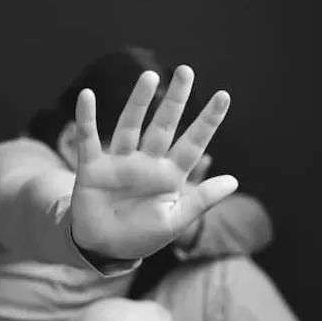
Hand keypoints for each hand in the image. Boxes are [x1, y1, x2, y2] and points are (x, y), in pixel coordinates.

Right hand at [70, 65, 237, 259]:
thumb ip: (201, 200)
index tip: (223, 95)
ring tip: (149, 77)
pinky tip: (87, 96)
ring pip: (131, 126)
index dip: (208, 120)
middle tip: (186, 71)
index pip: (193, 142)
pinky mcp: (93, 168)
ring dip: (139, 102)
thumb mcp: (175, 221)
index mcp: (170, 175)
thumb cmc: (142, 235)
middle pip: (164, 125)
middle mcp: (147, 162)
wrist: (105, 249)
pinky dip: (87, 119)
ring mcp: (120, 162)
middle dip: (175, 100)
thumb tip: (234, 180)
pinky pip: (89, 139)